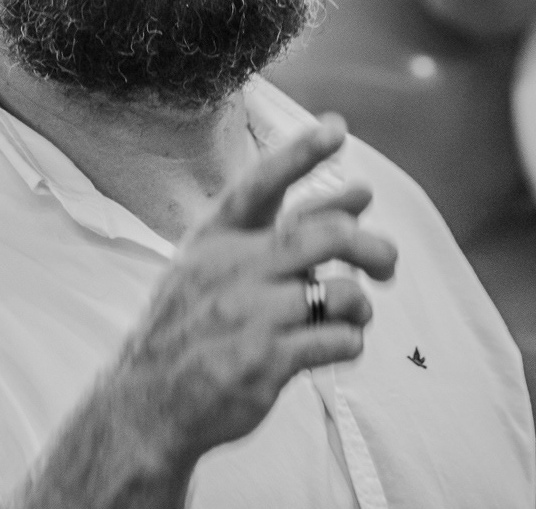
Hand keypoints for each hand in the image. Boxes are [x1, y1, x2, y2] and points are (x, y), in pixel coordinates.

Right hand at [9, 115, 398, 508]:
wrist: (147, 406)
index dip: (300, 153)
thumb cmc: (192, 328)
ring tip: (352, 316)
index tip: (337, 129)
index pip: (260, 184)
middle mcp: (231, 270)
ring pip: (340, 293)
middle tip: (388, 262)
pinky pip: (338, 341)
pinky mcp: (266, 363)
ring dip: (360, 305)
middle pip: (324, 237)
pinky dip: (350, 342)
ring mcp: (248, 316)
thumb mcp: (211, 268)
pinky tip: (337, 345)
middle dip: (370, 246)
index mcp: (213, 239)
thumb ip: (279, 232)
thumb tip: (361, 194)